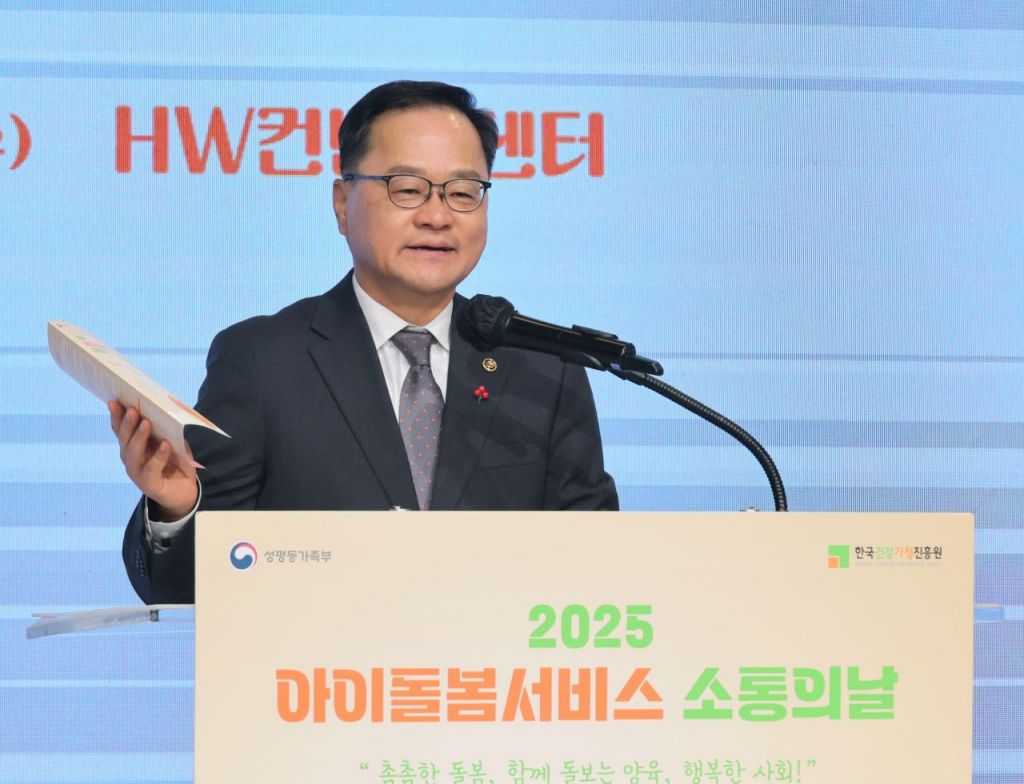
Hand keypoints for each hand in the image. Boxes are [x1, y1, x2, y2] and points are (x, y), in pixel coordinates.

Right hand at [108, 400, 198, 519]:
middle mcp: (131, 459)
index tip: (115, 401)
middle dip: (127, 424)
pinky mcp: (149, 484)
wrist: (185, 491)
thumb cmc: (175, 463)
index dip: (117, 416)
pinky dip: (158, 456)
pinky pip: (151, 468)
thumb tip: (164, 410)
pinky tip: (165, 445)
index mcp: (133, 446)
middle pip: (125, 439)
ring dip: (139, 437)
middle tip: (133, 410)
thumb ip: (165, 430)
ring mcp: (138, 472)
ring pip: (133, 453)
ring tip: (147, 423)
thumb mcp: (171, 442)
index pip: (121, 429)